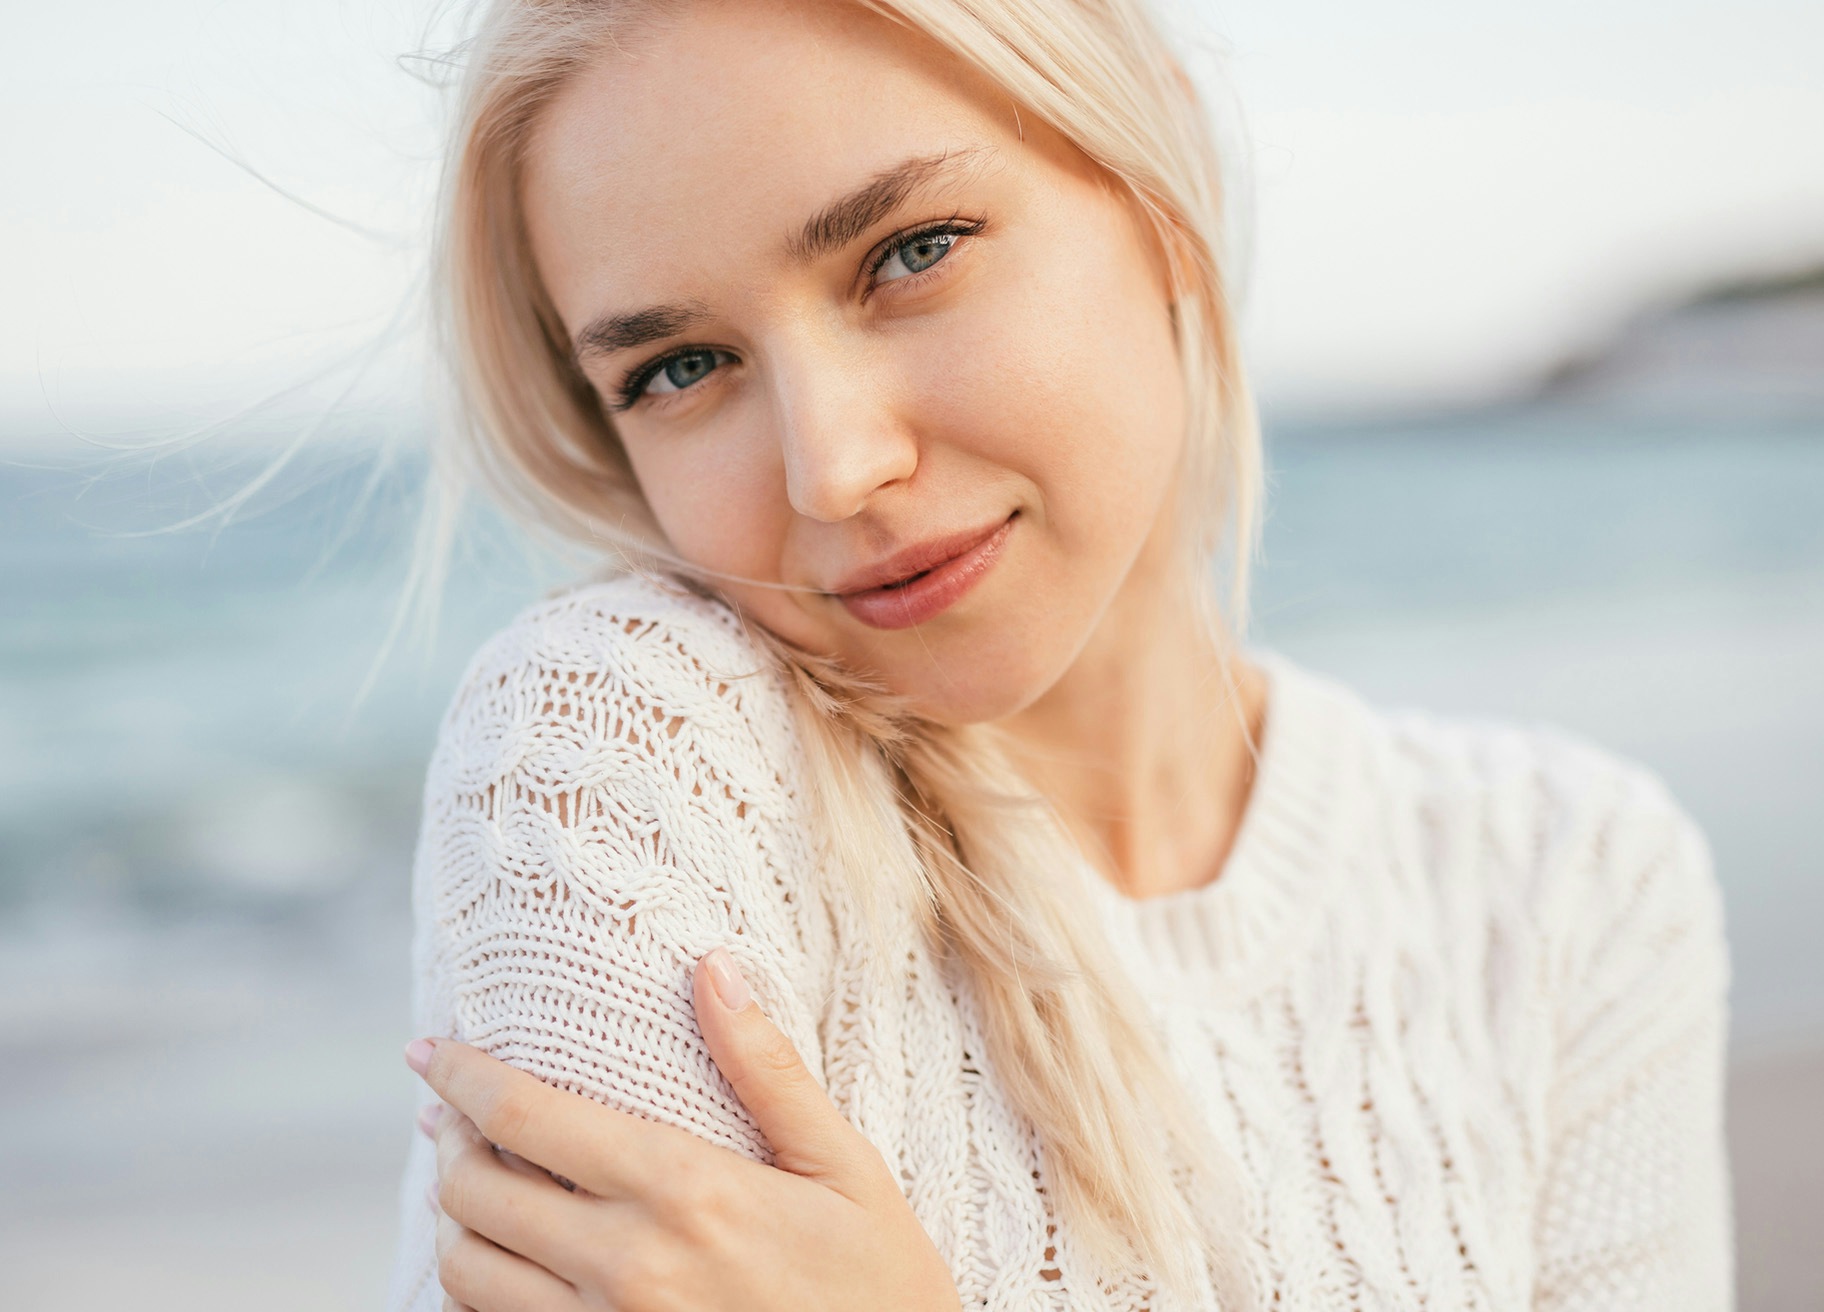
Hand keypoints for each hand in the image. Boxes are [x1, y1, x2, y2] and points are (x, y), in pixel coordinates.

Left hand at [406, 946, 961, 1311]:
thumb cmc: (881, 1283)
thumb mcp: (844, 1165)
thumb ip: (767, 1069)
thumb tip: (713, 967)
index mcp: (686, 1191)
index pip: (528, 1117)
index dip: (461, 1076)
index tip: (428, 1049)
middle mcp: (629, 1266)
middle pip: (475, 1195)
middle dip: (449, 1141)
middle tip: (454, 1112)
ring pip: (468, 1275)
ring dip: (455, 1222)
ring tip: (473, 1184)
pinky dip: (480, 1293)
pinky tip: (507, 1261)